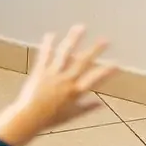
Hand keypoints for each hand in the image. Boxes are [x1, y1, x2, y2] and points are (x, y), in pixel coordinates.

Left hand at [0, 26, 115, 145]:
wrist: (28, 117)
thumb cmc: (50, 118)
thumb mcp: (72, 115)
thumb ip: (87, 108)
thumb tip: (102, 104)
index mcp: (75, 92)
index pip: (95, 79)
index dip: (106, 71)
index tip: (116, 64)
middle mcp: (66, 80)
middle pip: (83, 61)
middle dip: (95, 50)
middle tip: (106, 40)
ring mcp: (52, 74)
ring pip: (65, 53)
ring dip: (74, 39)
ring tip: (81, 27)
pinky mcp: (40, 71)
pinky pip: (45, 55)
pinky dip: (48, 44)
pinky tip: (51, 34)